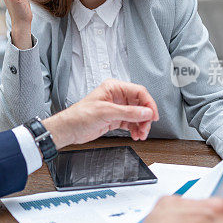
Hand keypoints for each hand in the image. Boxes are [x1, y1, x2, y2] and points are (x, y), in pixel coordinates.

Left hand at [42, 79, 158, 148]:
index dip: (149, 103)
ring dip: (141, 125)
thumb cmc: (80, 116)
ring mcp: (116, 108)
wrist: (69, 129)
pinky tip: (136, 135)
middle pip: (140, 104)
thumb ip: (128, 112)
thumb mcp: (106, 112)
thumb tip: (146, 112)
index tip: (153, 115)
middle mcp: (116, 96)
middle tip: (146, 128)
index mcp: (114, 88)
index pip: (139, 92)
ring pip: (137, 115)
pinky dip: (135, 129)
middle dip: (145, 117)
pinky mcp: (115, 119)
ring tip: (141, 134)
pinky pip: (131, 123)